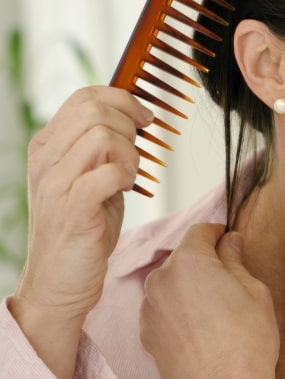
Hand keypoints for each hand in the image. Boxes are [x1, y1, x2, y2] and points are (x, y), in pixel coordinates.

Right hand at [9, 86, 152, 376]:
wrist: (60, 281)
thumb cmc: (83, 227)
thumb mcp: (90, 175)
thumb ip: (104, 145)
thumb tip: (136, 114)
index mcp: (48, 145)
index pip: (85, 97)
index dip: (123, 99)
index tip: (145, 118)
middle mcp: (46, 160)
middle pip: (94, 110)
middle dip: (129, 124)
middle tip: (137, 151)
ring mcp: (55, 184)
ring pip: (101, 135)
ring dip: (129, 152)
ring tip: (128, 175)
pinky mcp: (72, 209)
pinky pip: (107, 173)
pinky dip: (126, 176)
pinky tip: (124, 189)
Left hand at [140, 223, 279, 378]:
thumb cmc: (244, 341)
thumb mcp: (254, 290)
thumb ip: (236, 260)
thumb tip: (230, 242)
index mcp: (188, 261)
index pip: (200, 231)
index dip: (219, 233)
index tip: (231, 242)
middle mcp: (161, 279)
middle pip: (184, 257)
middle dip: (205, 262)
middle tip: (231, 281)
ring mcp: (149, 308)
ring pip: (173, 283)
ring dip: (191, 287)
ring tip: (216, 309)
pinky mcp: (146, 333)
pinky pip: (164, 308)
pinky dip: (180, 309)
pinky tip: (202, 326)